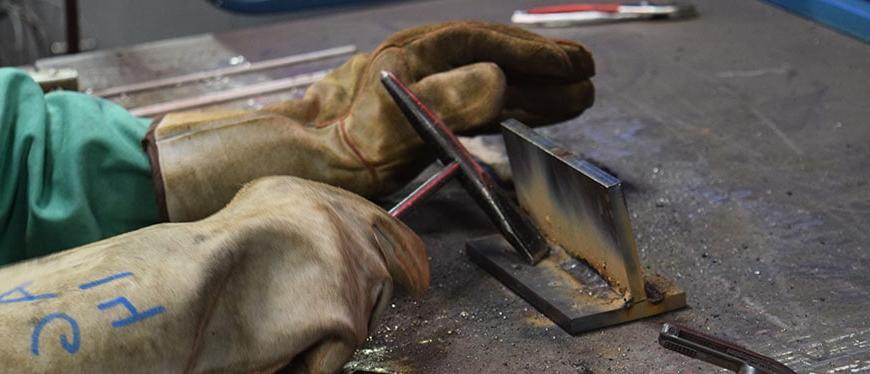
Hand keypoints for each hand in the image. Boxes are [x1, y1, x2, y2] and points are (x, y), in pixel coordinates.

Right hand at [0, 176, 426, 372]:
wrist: (184, 285)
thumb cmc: (205, 260)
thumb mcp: (263, 209)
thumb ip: (309, 218)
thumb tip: (339, 236)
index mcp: (324, 199)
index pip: (390, 229)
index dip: (405, 257)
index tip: (417, 277)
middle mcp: (346, 225)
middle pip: (383, 279)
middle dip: (360, 302)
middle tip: (311, 314)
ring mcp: (350, 269)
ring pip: (361, 318)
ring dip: (328, 331)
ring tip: (278, 322)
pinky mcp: (345, 312)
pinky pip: (338, 350)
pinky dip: (313, 358)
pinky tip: (279, 342)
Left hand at [145, 21, 594, 221]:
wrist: (274, 170)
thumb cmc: (321, 150)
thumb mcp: (383, 127)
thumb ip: (441, 102)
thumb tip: (499, 80)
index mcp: (414, 57)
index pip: (488, 46)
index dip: (537, 56)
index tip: (578, 67)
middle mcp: (416, 67)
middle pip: (492, 61)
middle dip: (541, 73)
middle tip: (587, 82)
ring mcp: (411, 93)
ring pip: (482, 86)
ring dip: (527, 94)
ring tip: (570, 102)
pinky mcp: (406, 122)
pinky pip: (465, 110)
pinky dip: (499, 114)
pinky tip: (514, 122)